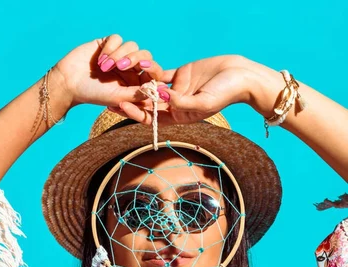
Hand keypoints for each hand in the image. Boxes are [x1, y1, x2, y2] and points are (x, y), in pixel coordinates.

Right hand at [54, 34, 166, 108]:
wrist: (70, 83)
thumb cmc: (94, 95)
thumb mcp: (118, 98)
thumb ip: (138, 94)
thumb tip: (158, 91)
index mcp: (136, 83)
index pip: (153, 72)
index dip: (153, 69)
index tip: (144, 69)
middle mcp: (130, 68)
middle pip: (145, 55)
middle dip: (135, 58)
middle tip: (122, 66)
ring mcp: (119, 55)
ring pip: (132, 46)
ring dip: (119, 55)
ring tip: (105, 67)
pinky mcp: (108, 44)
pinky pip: (118, 38)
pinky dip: (110, 48)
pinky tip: (101, 60)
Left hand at [108, 55, 283, 124]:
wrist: (241, 76)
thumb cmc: (227, 93)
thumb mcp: (205, 102)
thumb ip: (184, 102)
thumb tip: (163, 98)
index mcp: (180, 117)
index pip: (152, 118)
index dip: (135, 113)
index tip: (121, 106)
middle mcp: (175, 106)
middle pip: (147, 104)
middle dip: (129, 101)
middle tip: (109, 96)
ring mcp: (176, 90)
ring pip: (152, 88)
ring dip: (137, 83)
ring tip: (119, 78)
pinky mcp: (180, 75)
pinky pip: (161, 73)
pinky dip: (149, 69)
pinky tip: (135, 64)